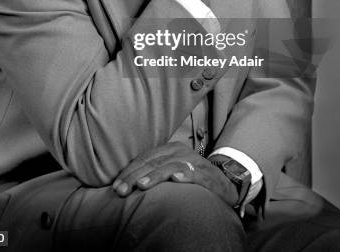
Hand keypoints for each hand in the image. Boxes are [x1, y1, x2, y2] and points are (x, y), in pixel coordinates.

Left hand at [112, 142, 238, 207]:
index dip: (129, 172)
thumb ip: (154, 171)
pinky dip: (185, 175)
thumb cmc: (192, 176)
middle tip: (121, 190)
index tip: (115, 186)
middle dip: (134, 177)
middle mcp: (179, 152)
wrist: (223, 181)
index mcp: (168, 149)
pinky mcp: (205, 173)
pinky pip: (194, 172)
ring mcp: (193, 161)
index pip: (144, 159)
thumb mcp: (171, 169)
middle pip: (152, 163)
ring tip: (142, 185)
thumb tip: (128, 182)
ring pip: (169, 167)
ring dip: (155, 176)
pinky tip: (177, 179)